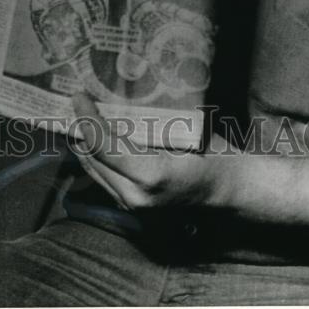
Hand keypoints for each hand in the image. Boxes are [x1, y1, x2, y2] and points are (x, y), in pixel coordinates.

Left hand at [70, 92, 223, 212]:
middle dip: (82, 129)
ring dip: (87, 144)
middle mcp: (136, 197)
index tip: (79, 96)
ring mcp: (134, 208)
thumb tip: (115, 99)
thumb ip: (149, 122)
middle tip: (79, 103)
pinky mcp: (134, 211)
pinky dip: (99, 159)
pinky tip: (97, 140)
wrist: (229, 192)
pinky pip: (105, 180)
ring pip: (95, 172)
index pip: (104, 145)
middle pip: (93, 158)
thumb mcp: (184, 130)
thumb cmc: (212, 154)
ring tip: (83, 118)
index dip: (87, 119)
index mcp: (151, 175)